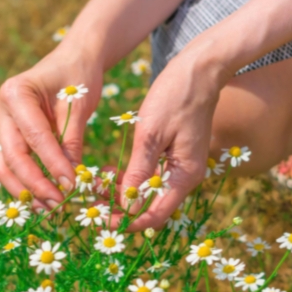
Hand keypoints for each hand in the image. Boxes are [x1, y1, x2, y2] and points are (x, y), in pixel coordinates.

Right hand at [0, 48, 102, 209]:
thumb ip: (71, 140)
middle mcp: (1, 108)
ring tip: (49, 209)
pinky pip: (11, 164)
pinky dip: (25, 183)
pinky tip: (42, 199)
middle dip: (34, 184)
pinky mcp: (8, 135)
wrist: (72, 59)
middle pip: (11, 156)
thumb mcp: (79, 104)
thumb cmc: (78, 75)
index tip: (71, 187)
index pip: (34, 137)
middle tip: (58, 205)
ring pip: (4, 165)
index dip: (52, 165)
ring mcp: (1, 123)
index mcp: (16, 93)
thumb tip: (70, 181)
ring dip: (25, 190)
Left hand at [110, 54, 226, 230]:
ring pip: (148, 193)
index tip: (103, 222)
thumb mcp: (151, 133)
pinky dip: (130, 179)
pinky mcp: (173, 156)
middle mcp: (185, 177)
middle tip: (92, 204)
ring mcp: (180, 166)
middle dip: (121, 210)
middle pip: (151, 207)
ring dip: (122, 195)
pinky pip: (150, 177)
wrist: (199, 69)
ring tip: (95, 188)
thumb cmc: (175, 97)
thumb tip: (127, 204)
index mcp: (185, 175)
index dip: (128, 223)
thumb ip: (139, 170)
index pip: (156, 215)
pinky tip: (109, 173)